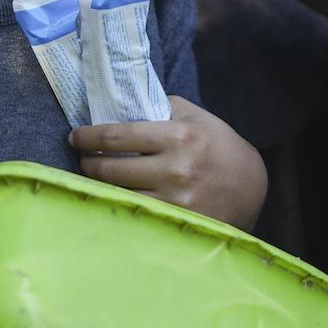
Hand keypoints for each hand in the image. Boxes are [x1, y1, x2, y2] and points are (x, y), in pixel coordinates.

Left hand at [70, 96, 268, 230]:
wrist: (251, 188)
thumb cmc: (219, 147)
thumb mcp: (197, 117)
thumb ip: (162, 108)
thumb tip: (121, 104)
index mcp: (179, 136)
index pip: (118, 135)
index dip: (89, 137)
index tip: (75, 136)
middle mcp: (176, 170)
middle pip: (111, 168)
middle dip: (88, 162)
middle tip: (82, 157)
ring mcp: (175, 201)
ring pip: (118, 194)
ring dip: (99, 185)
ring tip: (94, 176)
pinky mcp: (176, 223)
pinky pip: (134, 213)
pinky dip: (118, 203)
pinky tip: (112, 195)